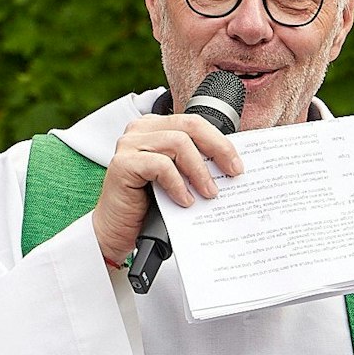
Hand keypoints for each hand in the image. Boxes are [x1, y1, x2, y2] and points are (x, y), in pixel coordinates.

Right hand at [91, 115, 244, 265]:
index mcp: (155, 127)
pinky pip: (160, 165)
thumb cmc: (147, 206)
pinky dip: (177, 184)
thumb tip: (229, 166)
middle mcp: (141, 130)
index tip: (236, 164)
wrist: (117, 232)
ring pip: (178, 142)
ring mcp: (129, 144)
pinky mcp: (122, 164)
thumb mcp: (177, 179)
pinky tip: (184, 200)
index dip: (220, 141)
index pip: (194, 122)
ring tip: (209, 193)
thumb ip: (194, 165)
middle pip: (189, 125)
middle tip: (232, 172)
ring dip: (199, 170)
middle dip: (217, 148)